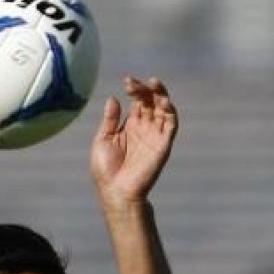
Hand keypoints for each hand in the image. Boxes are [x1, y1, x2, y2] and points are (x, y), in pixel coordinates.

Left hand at [90, 76, 178, 207]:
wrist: (116, 191)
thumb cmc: (106, 170)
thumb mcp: (103, 140)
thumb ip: (110, 119)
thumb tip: (113, 97)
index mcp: (131, 125)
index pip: (138, 100)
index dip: (135, 89)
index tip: (127, 81)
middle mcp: (145, 127)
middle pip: (152, 101)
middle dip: (146, 89)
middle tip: (135, 84)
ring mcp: (155, 135)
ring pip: (164, 109)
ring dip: (161, 95)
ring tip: (154, 84)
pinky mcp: (163, 144)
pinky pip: (171, 124)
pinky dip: (170, 111)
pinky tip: (163, 101)